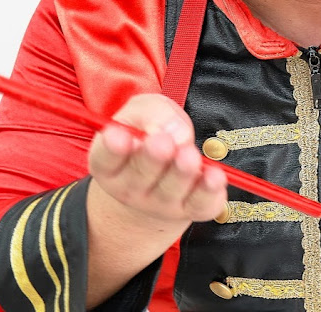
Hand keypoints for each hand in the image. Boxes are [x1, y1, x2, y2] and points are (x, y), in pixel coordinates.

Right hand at [88, 93, 226, 229]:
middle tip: (162, 142)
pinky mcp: (190, 209)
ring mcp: (160, 203)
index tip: (120, 136)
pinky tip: (215, 177)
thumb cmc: (148, 135)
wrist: (158, 178)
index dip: (112, 148)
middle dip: (153, 158)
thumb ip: (153, 113)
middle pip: (140, 176)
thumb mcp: (143, 111)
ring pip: (171, 190)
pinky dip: (209, 192)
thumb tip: (175, 131)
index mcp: (110, 163)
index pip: (105, 158)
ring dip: (181, 173)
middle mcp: (130, 188)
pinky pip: (200, 204)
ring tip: (189, 156)